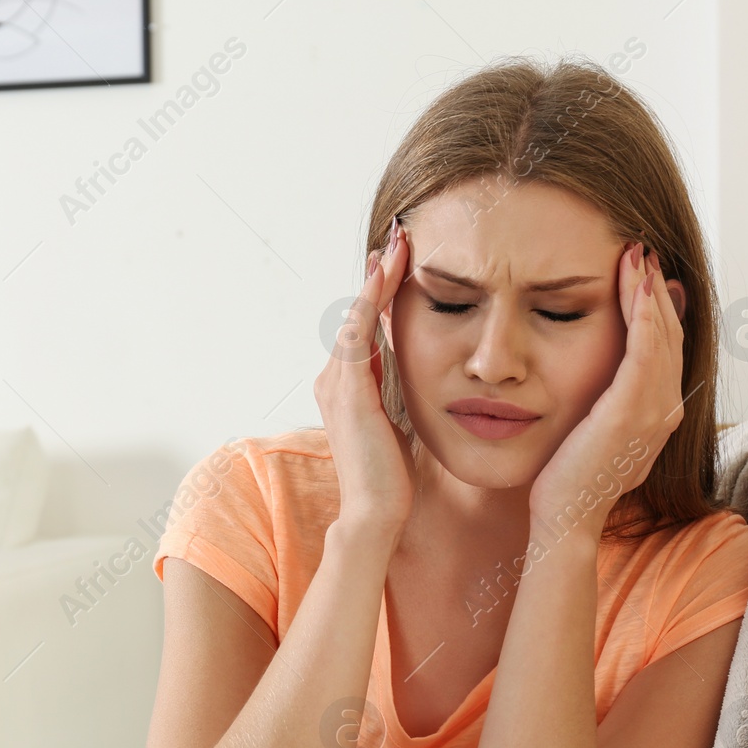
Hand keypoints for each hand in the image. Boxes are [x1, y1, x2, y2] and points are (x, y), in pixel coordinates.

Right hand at [315, 216, 414, 540]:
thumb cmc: (391, 478)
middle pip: (358, 313)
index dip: (382, 293)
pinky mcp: (347, 389)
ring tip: (400, 244)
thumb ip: (395, 396)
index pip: (365, 328)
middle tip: (400, 235)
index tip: (402, 262)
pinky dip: (373, 300)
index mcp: (345, 387)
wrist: (375, 513)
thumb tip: (414, 373)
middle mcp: (332, 379)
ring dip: (378, 278)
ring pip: (357, 315)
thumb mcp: (397, 424)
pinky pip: (359, 331)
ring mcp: (336, 383)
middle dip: (379, 275)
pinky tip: (389, 275)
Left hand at [528, 241, 684, 539]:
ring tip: (637, 253)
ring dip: (650, 290)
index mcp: (655, 413)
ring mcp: (654, 411)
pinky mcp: (632, 410)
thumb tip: (594, 369)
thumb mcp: (590, 430)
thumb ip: (601, 400)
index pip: (664, 349)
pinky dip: (644, 312)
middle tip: (643, 250)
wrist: (565, 518)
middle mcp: (665, 410)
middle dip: (656, 290)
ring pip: (662, 335)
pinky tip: (634, 283)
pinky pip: (645, 349)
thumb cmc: (565, 479)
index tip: (641, 274)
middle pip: (670, 335)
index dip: (656, 309)